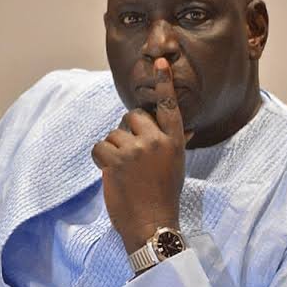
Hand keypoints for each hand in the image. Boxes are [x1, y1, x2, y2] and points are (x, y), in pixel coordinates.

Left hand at [92, 57, 191, 253]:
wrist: (153, 224)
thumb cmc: (164, 195)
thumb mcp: (176, 166)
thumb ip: (174, 142)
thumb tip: (187, 130)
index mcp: (174, 141)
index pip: (169, 106)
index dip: (164, 83)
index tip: (160, 61)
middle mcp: (157, 141)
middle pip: (133, 116)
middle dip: (127, 130)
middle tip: (131, 154)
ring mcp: (136, 150)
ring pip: (113, 133)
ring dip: (114, 149)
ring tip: (124, 170)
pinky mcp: (116, 161)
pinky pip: (100, 146)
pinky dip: (100, 159)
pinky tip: (111, 172)